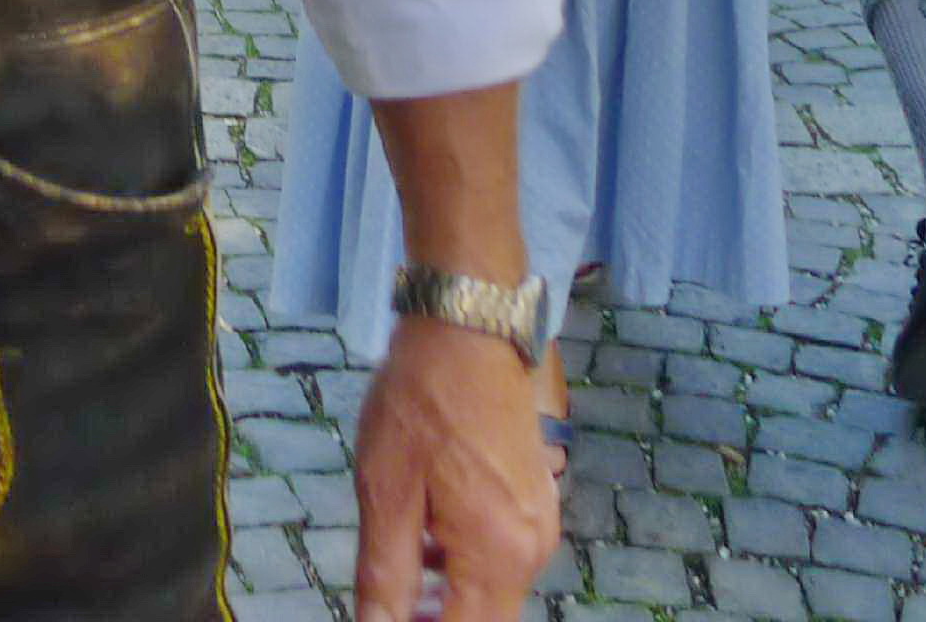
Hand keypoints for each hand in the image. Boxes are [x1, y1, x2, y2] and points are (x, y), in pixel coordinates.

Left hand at [354, 315, 557, 620]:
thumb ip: (386, 574)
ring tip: (399, 571)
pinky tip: (425, 538)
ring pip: (491, 592)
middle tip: (389, 600)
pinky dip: (462, 564)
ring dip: (446, 596)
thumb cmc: (420, 404)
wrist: (468, 332)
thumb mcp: (386, 491)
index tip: (387, 617)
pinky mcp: (535, 502)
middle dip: (436, 617)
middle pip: (483, 618)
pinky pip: (500, 557)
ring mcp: (540, 526)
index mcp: (499, 555)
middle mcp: (533, 551)